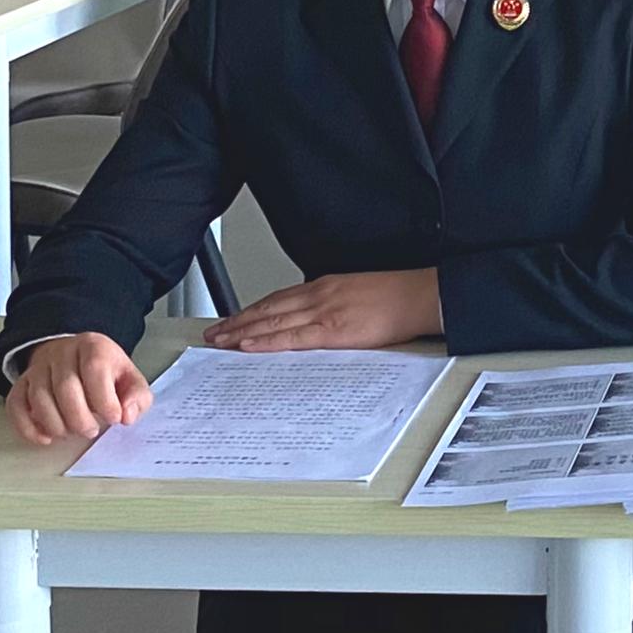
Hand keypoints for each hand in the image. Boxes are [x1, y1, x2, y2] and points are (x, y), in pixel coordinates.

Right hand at [6, 333, 152, 445]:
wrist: (74, 356)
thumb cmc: (104, 373)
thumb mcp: (129, 379)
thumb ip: (137, 397)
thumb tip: (127, 416)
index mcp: (93, 346)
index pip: (95, 369)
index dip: (105, 400)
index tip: (114, 419)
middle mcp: (61, 353)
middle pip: (65, 388)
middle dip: (79, 418)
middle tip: (91, 430)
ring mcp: (38, 368)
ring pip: (39, 398)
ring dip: (57, 425)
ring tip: (72, 432)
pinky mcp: (21, 384)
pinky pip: (16, 405)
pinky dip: (28, 428)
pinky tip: (46, 438)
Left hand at [210, 268, 443, 353]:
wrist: (419, 295)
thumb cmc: (396, 297)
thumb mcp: (357, 293)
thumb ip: (333, 304)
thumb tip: (318, 320)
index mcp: (324, 287)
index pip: (278, 299)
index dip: (251, 310)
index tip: (233, 319)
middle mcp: (317, 295)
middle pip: (267, 310)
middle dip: (237, 322)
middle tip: (213, 334)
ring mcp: (323, 312)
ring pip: (271, 323)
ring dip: (242, 332)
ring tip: (220, 342)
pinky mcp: (333, 330)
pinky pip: (291, 338)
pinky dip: (266, 342)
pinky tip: (248, 346)